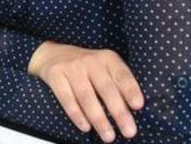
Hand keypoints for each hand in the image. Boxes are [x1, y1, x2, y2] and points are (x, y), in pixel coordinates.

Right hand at [28, 41, 143, 141]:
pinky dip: (77, 115)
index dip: (130, 90)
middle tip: (129, 132)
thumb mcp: (104, 67)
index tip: (138, 106)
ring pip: (87, 97)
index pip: (122, 75)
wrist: (52, 55)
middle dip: (119, 112)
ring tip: (109, 136)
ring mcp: (72, 68)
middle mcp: (91, 60)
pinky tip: (86, 127)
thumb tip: (132, 111)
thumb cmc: (86, 67)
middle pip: (106, 89)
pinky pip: (67, 99)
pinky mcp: (55, 76)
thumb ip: (116, 83)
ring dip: (99, 119)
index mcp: (107, 58)